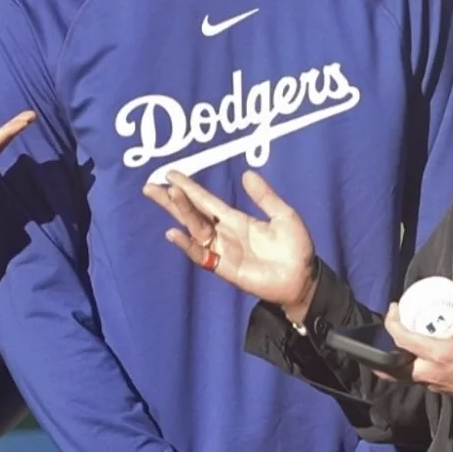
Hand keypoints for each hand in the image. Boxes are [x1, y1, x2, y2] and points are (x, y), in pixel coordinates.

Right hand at [144, 169, 317, 319]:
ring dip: (180, 212)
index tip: (170, 174)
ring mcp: (221, 250)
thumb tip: (247, 173)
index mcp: (235, 219)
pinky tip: (174, 232)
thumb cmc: (295, 248)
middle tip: (150, 186)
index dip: (189, 187)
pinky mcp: (223, 268)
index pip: (206, 200)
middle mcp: (223, 233)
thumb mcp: (283, 215)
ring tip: (166, 195)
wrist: (302, 278)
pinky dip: (187, 244)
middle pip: (191, 213)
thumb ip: (265, 197)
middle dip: (172, 199)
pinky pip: (201, 255)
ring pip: (193, 228)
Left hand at [383, 269, 452, 406]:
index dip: (391, 321)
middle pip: (394, 364)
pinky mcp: (439, 390)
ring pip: (404, 374)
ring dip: (398, 358)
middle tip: (397, 327)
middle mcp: (429, 372)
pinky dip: (411, 366)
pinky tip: (422, 353)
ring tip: (405, 338)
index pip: (401, 338)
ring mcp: (432, 384)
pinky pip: (416, 378)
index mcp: (436, 354)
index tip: (394, 308)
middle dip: (387, 346)